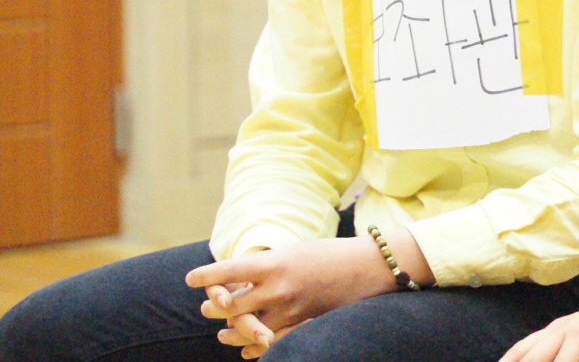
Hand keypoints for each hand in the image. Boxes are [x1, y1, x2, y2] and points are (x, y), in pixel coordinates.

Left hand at [188, 231, 427, 354]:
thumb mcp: (293, 251)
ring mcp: (289, 309)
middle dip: (213, 308)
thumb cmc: (329, 254)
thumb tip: (240, 279)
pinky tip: (246, 347)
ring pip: (245, 328)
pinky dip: (253, 346)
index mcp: (274, 262)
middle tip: (206, 309)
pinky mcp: (300, 323)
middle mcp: (278, 287)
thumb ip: (267, 266)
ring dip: (229, 331)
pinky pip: (268, 341)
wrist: (367, 267)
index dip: (206, 276)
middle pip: (230, 305)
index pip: (229, 270)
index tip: (189, 279)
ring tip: (221, 333)